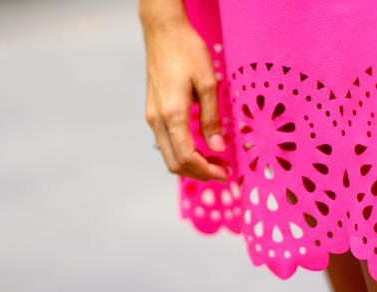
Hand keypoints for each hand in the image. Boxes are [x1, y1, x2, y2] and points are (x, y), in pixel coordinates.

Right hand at [141, 16, 227, 181]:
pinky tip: (198, 147)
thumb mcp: (208, 83)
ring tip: (214, 161)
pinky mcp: (152, 111)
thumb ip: (211, 118)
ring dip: (190, 164)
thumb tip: (218, 147)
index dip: (206, 171)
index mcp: (172, 114)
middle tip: (222, 171)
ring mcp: (151, 116)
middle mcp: (156, 120)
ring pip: (168, 155)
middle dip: (199, 173)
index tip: (225, 174)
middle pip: (174, 163)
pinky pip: (165, 142)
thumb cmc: (187, 51)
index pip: (187, 157)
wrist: (163, 32)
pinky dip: (181, 152)